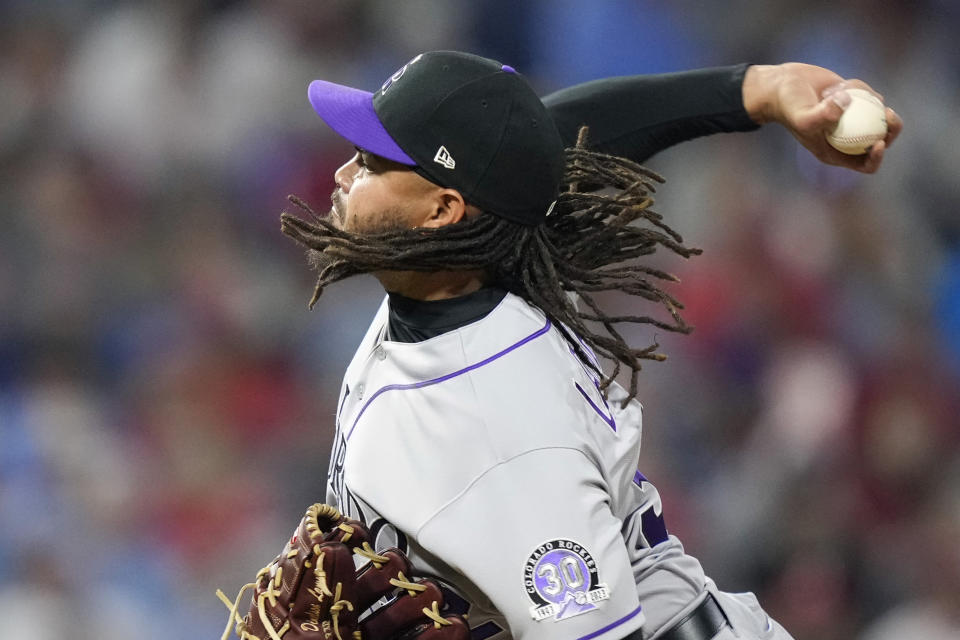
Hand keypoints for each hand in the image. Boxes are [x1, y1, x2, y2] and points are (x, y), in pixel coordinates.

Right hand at [743, 63, 902, 173]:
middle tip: (889, 113)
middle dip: (891, 129)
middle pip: (882, 140)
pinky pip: (871, 96)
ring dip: (868, 101)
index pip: (866, 164)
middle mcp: (848, 138)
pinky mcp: (857, 101)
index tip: (880, 141)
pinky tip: (839, 85)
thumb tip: (846, 104)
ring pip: (879, 115)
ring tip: (843, 92)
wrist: (783, 86)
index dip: (878, 157)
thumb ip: (823, 115)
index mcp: (837, 152)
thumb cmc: (789, 107)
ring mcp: (854, 120)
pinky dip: (861, 87)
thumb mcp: (802, 117)